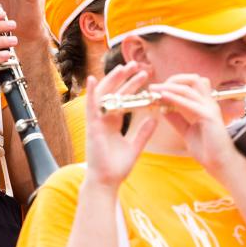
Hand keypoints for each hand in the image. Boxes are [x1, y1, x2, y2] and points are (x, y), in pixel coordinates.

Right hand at [84, 63, 157, 188]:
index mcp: (112, 123)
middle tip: (137, 64)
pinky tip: (94, 79)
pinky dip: (91, 93)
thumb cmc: (117, 168)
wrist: (106, 182)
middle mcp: (104, 119)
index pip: (123, 99)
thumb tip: (154, 118)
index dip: (132, 86)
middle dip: (125, 78)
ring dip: (113, 80)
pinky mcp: (92, 127)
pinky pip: (91, 107)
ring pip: (104, 95)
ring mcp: (97, 122)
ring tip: (124, 67)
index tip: (145, 75)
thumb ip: (143, 132)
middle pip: (114, 93)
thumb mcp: (135, 147)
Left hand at [149, 74, 239, 176]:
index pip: (191, 84)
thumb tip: (163, 108)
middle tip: (154, 87)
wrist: (220, 164)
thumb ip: (177, 119)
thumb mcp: (187, 131)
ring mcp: (210, 108)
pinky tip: (163, 97)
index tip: (157, 90)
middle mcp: (209, 103)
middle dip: (172, 80)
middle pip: (192, 80)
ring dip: (169, 87)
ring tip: (154, 90)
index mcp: (205, 105)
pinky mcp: (209, 117)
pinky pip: (190, 103)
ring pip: (189, 89)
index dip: (174, 83)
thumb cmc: (207, 149)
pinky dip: (175, 98)